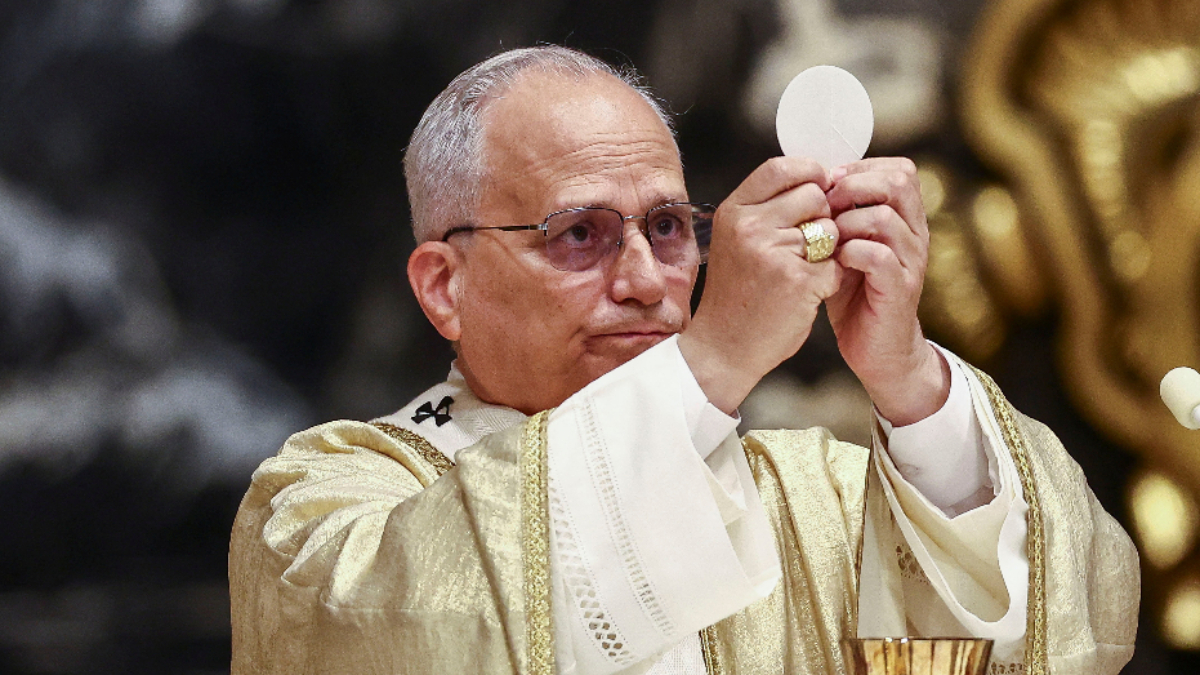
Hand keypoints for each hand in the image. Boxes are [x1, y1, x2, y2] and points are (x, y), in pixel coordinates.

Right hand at [680, 157, 842, 413]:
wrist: (723, 347)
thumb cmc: (736, 294)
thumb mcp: (736, 240)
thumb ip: (768, 207)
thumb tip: (819, 175)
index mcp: (734, 211)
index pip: (782, 167)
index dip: (810, 173)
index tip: (819, 188)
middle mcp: (750, 226)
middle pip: (815, 194)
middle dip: (821, 217)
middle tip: (804, 246)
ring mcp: (774, 252)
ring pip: (830, 228)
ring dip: (828, 249)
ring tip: (801, 271)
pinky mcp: (798, 280)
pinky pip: (836, 263)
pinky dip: (829, 279)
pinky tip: (806, 294)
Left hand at [824, 157, 948, 425]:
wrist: (877, 351)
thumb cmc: (854, 294)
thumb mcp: (844, 246)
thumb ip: (836, 216)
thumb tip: (808, 181)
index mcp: (905, 218)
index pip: (898, 169)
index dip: (859, 168)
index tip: (827, 185)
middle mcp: (915, 234)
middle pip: (898, 182)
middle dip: (852, 186)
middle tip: (824, 205)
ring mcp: (910, 261)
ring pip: (885, 217)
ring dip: (845, 221)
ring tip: (825, 238)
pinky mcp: (899, 289)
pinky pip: (879, 256)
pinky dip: (851, 252)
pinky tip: (833, 262)